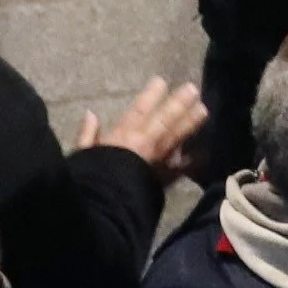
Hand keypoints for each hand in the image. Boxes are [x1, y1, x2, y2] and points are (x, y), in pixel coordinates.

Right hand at [80, 77, 209, 175]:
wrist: (107, 205)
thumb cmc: (93, 178)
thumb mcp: (83, 155)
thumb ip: (87, 134)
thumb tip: (90, 113)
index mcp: (124, 136)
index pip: (140, 110)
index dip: (151, 95)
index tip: (161, 81)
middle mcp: (145, 144)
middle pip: (165, 119)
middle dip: (178, 103)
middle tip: (192, 89)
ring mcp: (158, 160)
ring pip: (177, 137)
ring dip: (190, 123)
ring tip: (203, 110)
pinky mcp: (165, 179)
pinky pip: (182, 168)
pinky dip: (193, 161)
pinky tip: (204, 153)